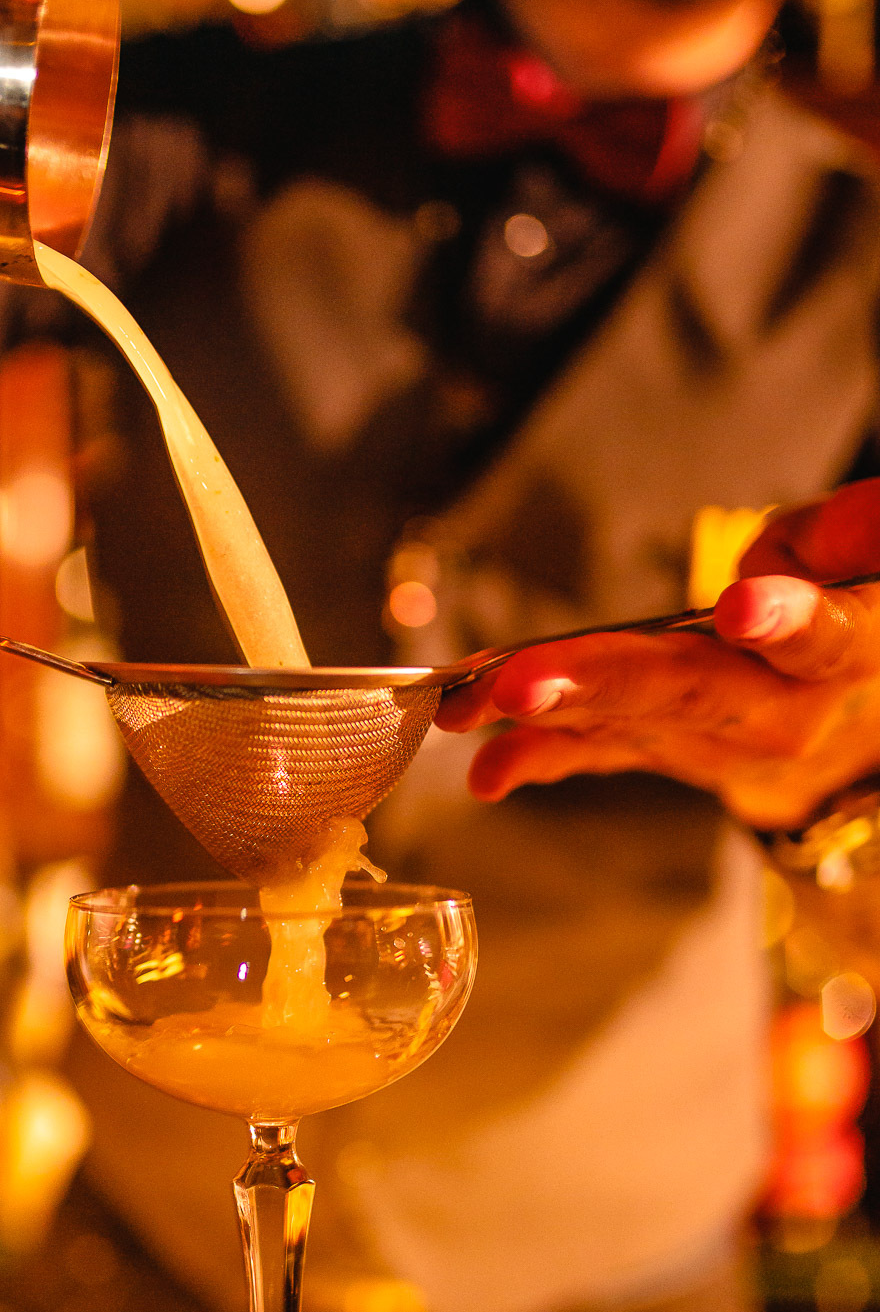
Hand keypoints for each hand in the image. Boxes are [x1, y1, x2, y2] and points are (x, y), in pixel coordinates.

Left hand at [434, 478, 879, 828]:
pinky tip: (486, 774)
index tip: (742, 607)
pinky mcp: (662, 748)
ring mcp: (713, 743)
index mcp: (844, 651)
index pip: (819, 638)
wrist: (834, 682)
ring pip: (624, 719)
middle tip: (523, 682)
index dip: (784, 621)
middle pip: (687, 690)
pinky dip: (537, 756)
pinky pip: (598, 750)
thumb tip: (787, 556)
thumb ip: (842, 538)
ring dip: (541, 710)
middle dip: (599, 682)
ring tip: (470, 702)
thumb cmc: (844, 586)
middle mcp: (778, 713)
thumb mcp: (858, 548)